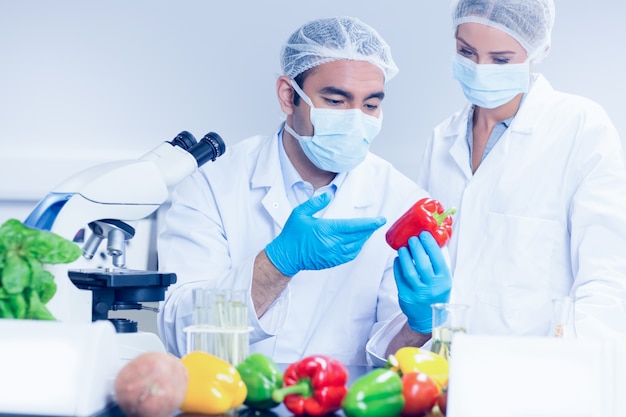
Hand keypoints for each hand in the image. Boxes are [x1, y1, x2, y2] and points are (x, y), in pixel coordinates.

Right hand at [265, 193, 385, 276]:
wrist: (286, 256)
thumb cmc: (292, 234)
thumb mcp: (300, 213)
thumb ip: (315, 203)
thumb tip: (329, 194)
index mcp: (326, 230)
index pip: (353, 226)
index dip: (369, 223)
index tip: (380, 220)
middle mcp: (332, 243)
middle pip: (358, 237)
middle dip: (369, 229)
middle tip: (377, 223)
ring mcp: (333, 254)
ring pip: (356, 247)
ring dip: (364, 239)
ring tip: (369, 231)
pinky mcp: (332, 261)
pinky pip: (350, 255)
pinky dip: (357, 248)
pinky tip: (358, 242)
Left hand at [393, 231, 450, 332]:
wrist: (427, 317)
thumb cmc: (436, 294)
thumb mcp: (443, 281)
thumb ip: (438, 264)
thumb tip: (430, 241)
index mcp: (444, 281)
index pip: (437, 259)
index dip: (430, 244)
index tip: (424, 234)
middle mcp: (432, 287)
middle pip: (422, 263)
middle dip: (416, 247)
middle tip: (412, 238)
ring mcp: (418, 293)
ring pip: (409, 270)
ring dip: (405, 255)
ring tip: (403, 247)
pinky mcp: (405, 296)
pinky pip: (399, 277)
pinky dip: (398, 266)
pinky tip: (398, 259)